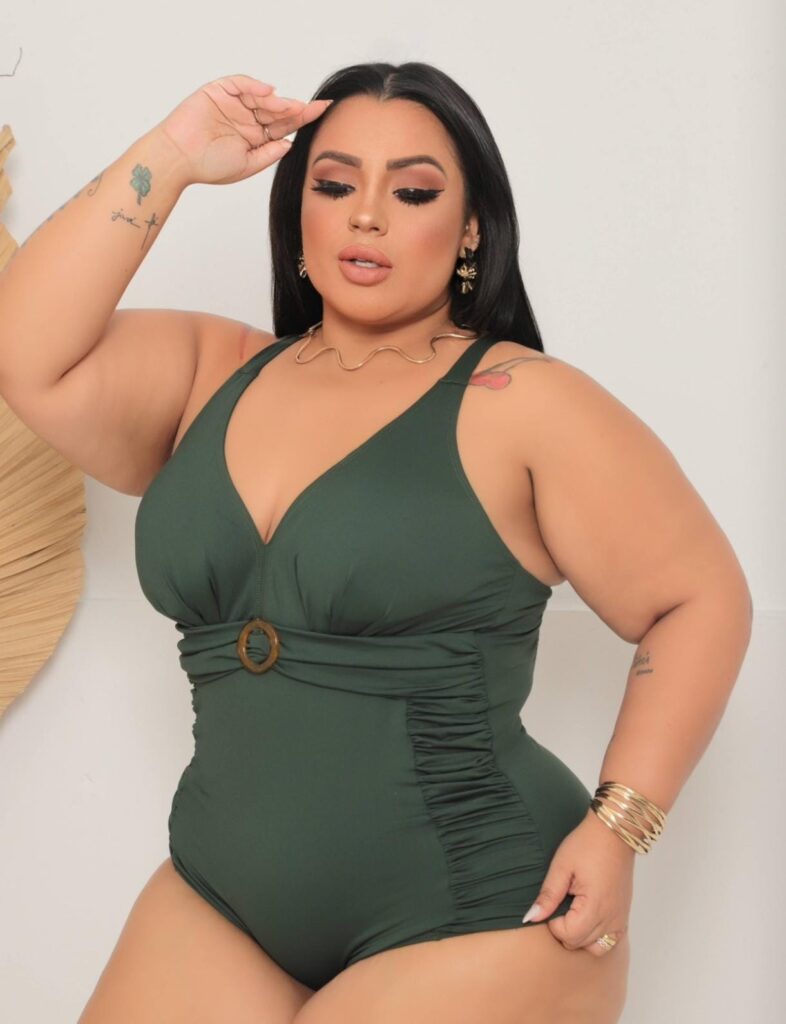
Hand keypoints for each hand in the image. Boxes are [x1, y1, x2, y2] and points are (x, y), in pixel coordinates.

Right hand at [152, 74, 332, 186]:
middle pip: (277, 110)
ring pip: (261, 97)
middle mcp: (247, 118)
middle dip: (296, 108)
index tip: (324, 110)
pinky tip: (268, 92)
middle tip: (315, 107)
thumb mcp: (247, 165)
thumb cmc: (209, 166)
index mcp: (255, 137)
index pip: (284, 124)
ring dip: (277, 101)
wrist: (179, 158)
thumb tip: (290, 142)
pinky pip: (240, 84)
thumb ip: (269, 154)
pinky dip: (255, 86)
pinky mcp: (218, 91)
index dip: (304, 117)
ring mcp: (233, 104)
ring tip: (290, 106)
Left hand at [522, 808, 634, 956]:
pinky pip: (611, 941)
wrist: (614, 832)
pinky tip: (586, 918)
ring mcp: (620, 918)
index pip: (568, 935)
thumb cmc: (587, 844)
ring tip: (572, 912)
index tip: (553, 902)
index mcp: (594, 906)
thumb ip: (547, 895)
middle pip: (580, 944)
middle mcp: (611, 918)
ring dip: (580, 937)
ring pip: (595, 948)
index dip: (553, 923)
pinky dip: (597, 937)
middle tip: (560, 904)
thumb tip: (531, 918)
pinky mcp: (624, 915)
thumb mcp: (561, 866)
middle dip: (564, 930)